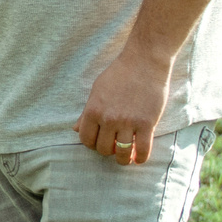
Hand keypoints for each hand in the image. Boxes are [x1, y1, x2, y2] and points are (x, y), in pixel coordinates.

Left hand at [75, 44, 170, 163]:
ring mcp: (128, 122)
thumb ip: (86, 112)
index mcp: (93, 110)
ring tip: (127, 158)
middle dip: (108, 151)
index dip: (92, 144)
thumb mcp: (97, 90)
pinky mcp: (146, 124)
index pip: (86, 139)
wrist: (144, 61)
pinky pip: (143, 150)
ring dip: (123, 159)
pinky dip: (141, 158)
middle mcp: (108, 119)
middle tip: (115, 147)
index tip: (100, 142)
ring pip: (122, 153)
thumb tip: (75, 129)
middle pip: (103, 149)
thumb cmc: (120, 73)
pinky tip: (139, 158)